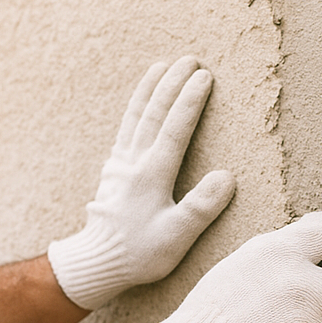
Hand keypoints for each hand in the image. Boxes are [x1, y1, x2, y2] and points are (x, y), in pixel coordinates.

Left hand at [47, 57, 235, 310]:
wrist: (95, 263)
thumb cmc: (138, 254)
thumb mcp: (175, 238)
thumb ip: (200, 207)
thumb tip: (226, 176)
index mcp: (151, 175)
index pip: (174, 129)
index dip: (190, 101)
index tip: (205, 76)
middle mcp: (133, 163)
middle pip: (154, 114)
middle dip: (172, 83)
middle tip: (190, 59)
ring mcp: (120, 165)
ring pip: (135, 117)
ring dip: (149, 89)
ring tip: (161, 66)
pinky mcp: (113, 172)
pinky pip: (125, 129)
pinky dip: (134, 109)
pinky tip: (140, 103)